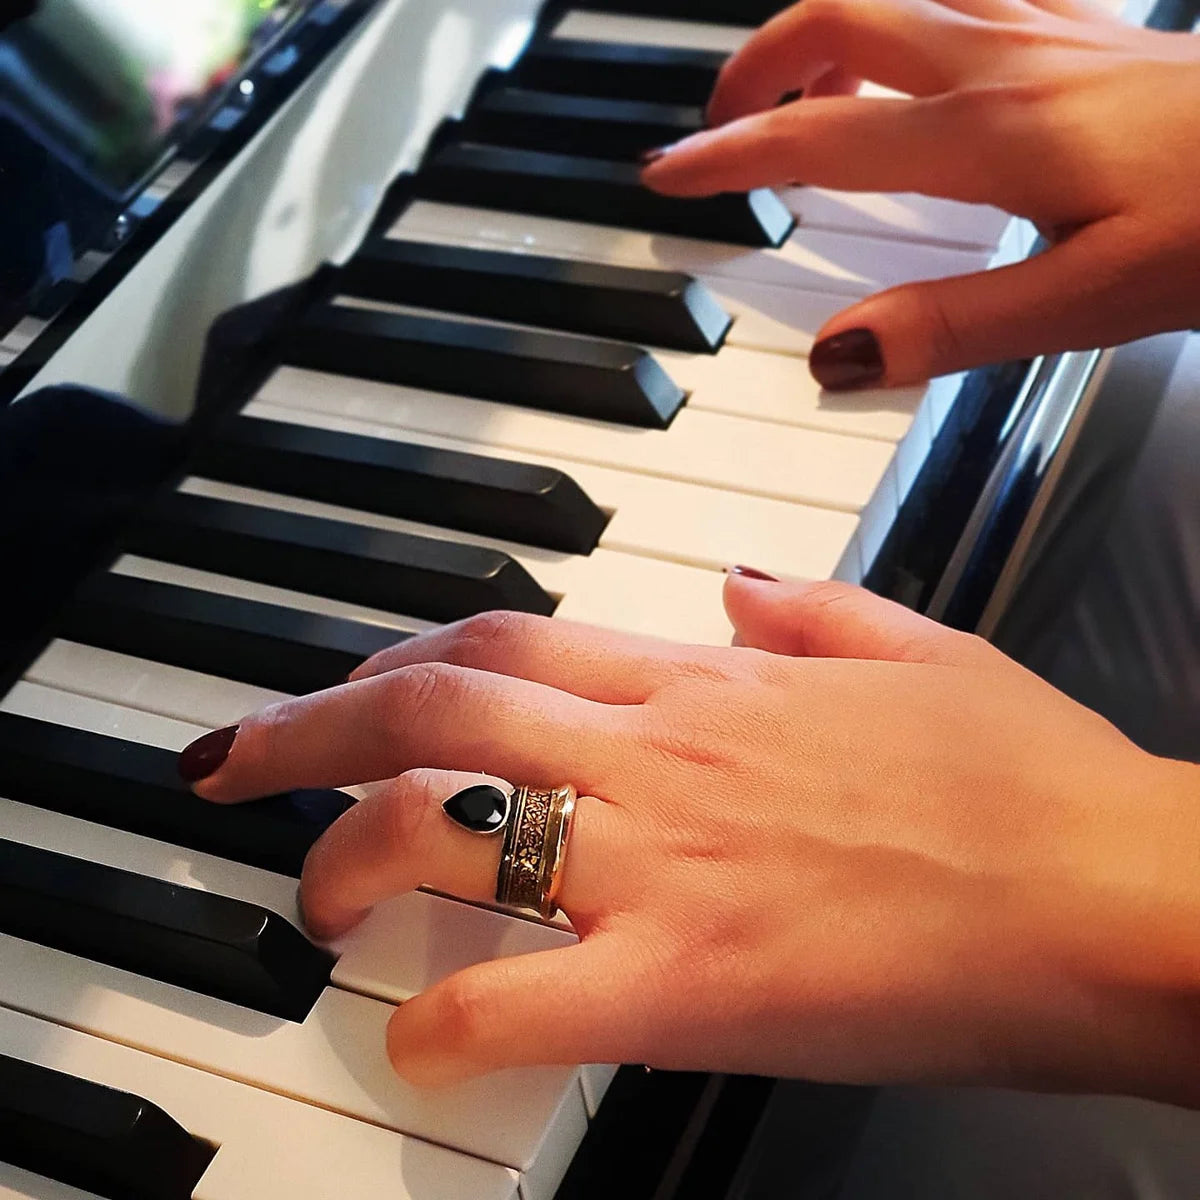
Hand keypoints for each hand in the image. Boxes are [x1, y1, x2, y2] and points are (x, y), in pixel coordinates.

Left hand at [181, 578, 1199, 1101]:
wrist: (1110, 887)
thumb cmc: (1029, 778)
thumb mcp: (919, 649)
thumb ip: (811, 606)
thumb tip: (735, 589)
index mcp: (710, 683)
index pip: (507, 641)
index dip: (401, 657)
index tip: (350, 685)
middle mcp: (665, 754)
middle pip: (439, 710)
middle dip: (312, 727)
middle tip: (239, 760)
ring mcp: (671, 862)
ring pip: (451, 824)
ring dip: (350, 857)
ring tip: (310, 897)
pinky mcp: (700, 980)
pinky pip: (529, 998)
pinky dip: (451, 1023)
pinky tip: (421, 1038)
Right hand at [641, 0, 1199, 388]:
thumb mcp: (1085, 304)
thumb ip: (949, 329)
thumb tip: (835, 357)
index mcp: (986, 133)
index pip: (818, 138)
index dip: (730, 157)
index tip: (668, 176)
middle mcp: (1002, 62)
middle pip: (838, 22)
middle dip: (756, 70)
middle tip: (718, 127)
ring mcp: (1046, 32)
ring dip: (823, 33)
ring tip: (794, 88)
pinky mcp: (1086, 30)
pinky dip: (903, 16)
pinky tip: (914, 52)